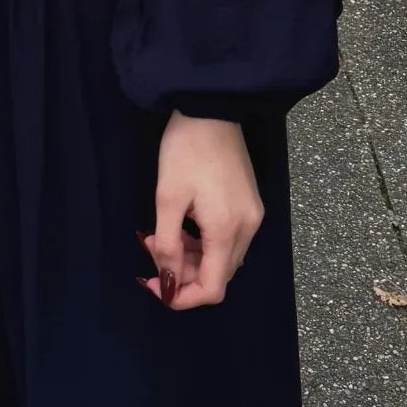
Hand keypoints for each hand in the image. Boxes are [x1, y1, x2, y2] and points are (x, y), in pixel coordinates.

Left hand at [138, 111, 262, 310]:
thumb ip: (169, 245)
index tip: (157, 286)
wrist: (211, 109)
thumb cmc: (185, 150)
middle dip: (184, 275)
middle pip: (218, 275)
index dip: (184, 297)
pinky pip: (228, 240)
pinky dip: (204, 244)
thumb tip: (168, 281)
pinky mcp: (251, 205)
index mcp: (227, 230)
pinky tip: (184, 226)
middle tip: (153, 251)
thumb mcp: (168, 198)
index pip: (213, 288)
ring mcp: (253, 216)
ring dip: (192, 258)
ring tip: (162, 236)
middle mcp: (248, 229)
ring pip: (223, 259)